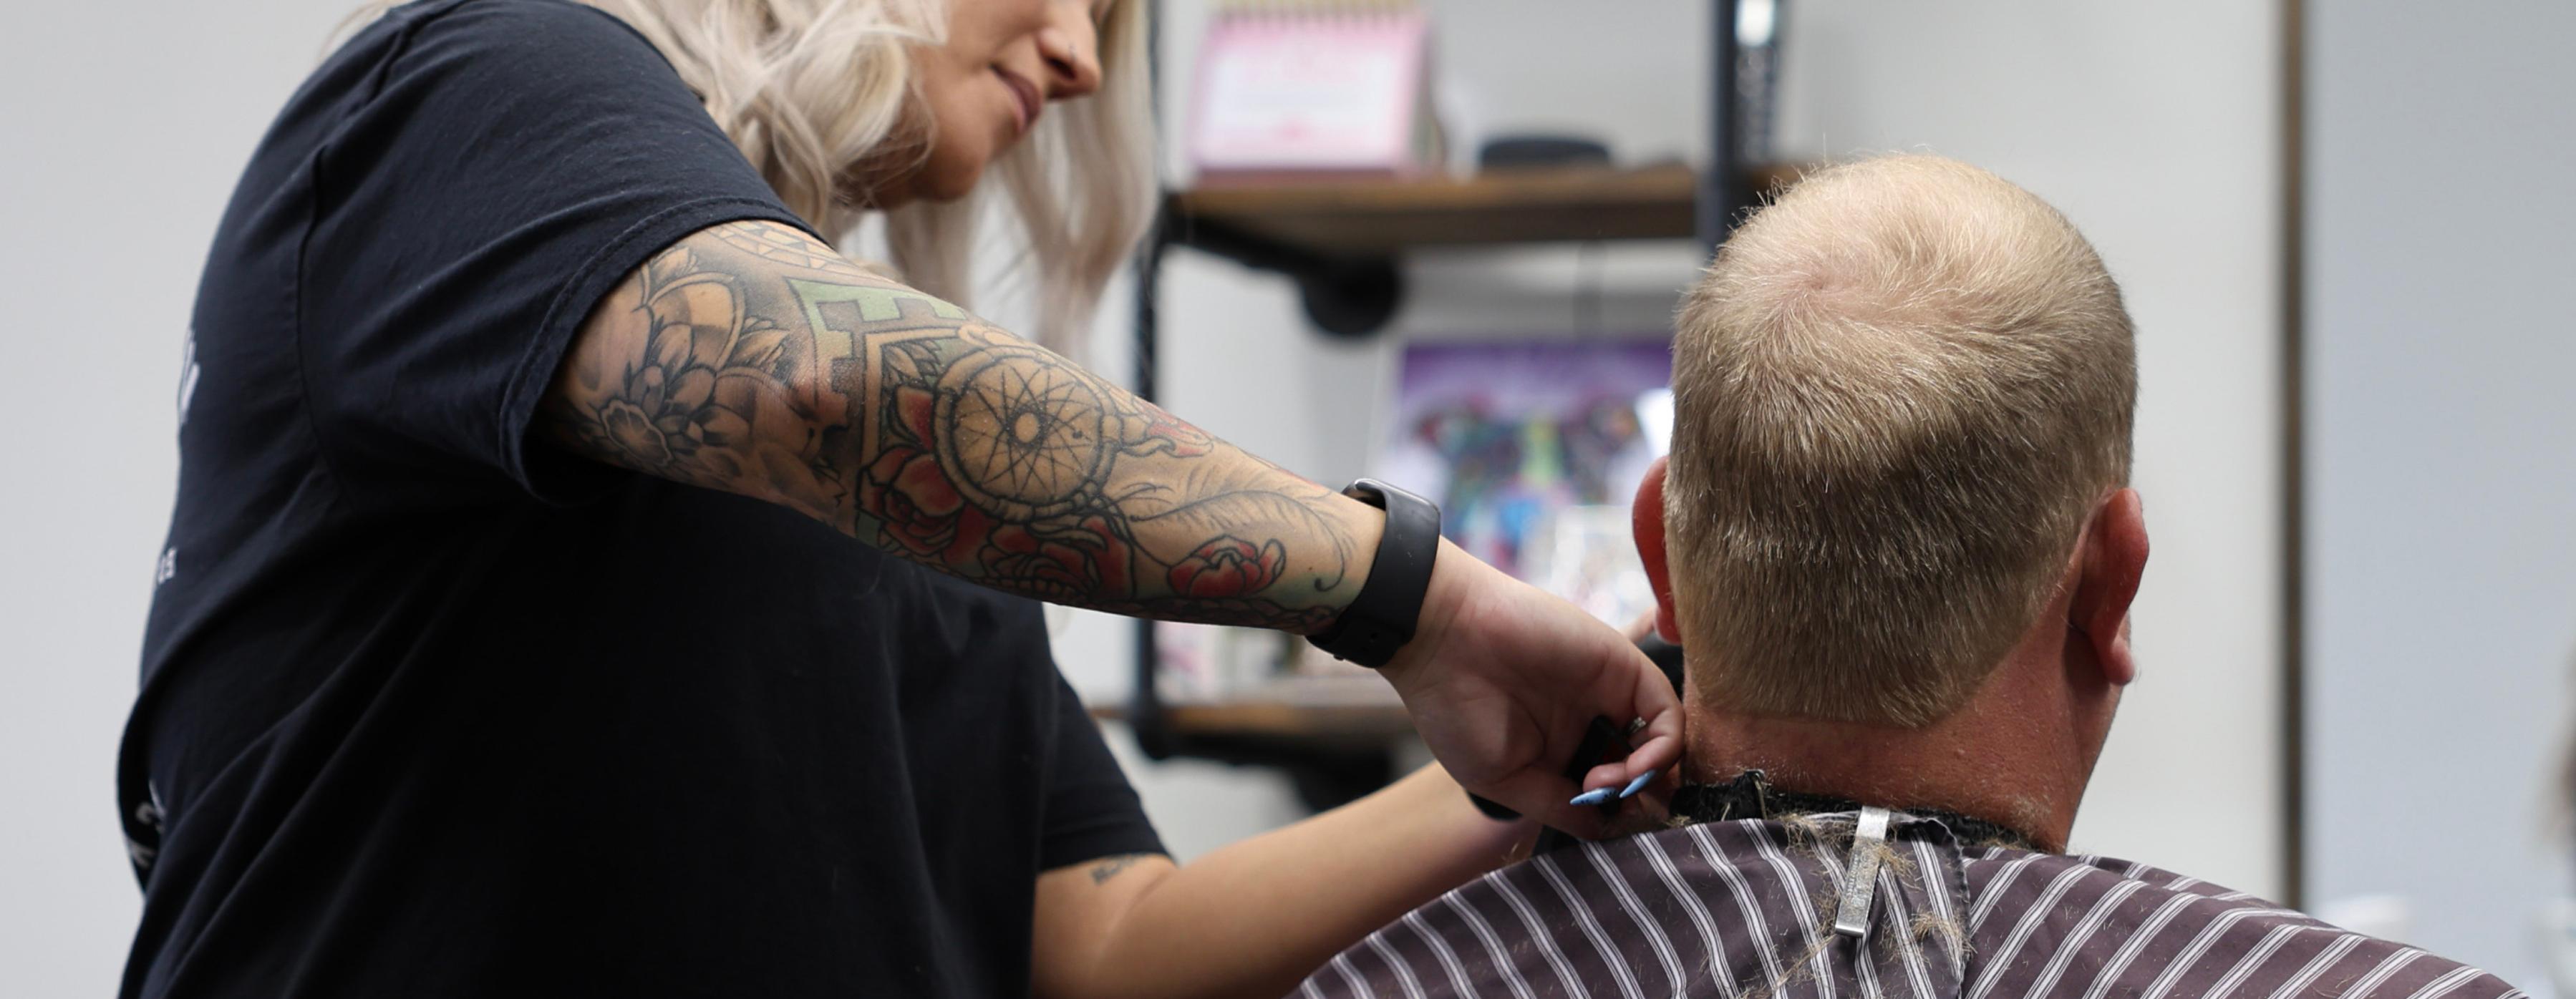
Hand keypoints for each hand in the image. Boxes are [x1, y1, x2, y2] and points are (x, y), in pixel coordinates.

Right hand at [1379, 542, 1684, 835]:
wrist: (1440, 639)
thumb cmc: (1456, 710)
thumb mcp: (1504, 781)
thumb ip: (1559, 805)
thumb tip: (1610, 829)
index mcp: (1561, 751)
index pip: (1615, 793)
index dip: (1618, 816)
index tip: (1599, 822)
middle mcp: (1592, 723)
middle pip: (1648, 771)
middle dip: (1643, 801)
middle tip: (1614, 807)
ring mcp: (1609, 695)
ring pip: (1664, 745)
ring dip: (1648, 780)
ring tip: (1605, 785)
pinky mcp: (1622, 666)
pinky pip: (1667, 712)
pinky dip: (1664, 748)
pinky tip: (1631, 768)